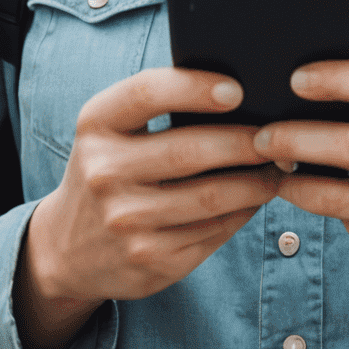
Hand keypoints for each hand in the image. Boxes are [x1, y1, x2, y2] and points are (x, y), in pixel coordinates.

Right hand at [14, 69, 281, 348]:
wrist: (68, 247)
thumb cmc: (109, 168)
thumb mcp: (112, 129)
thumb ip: (160, 104)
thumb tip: (242, 95)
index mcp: (96, 124)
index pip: (148, 93)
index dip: (195, 87)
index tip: (238, 89)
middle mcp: (104, 173)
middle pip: (191, 151)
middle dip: (247, 142)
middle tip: (280, 136)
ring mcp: (126, 223)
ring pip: (212, 198)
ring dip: (256, 182)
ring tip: (278, 168)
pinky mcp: (149, 261)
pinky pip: (213, 232)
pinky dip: (243, 212)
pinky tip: (256, 198)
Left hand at [254, 60, 348, 328]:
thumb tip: (323, 72)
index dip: (336, 77)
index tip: (296, 78)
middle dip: (293, 136)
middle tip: (261, 132)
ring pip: (336, 194)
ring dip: (294, 180)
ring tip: (271, 165)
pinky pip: (348, 224)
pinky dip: (323, 207)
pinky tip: (310, 194)